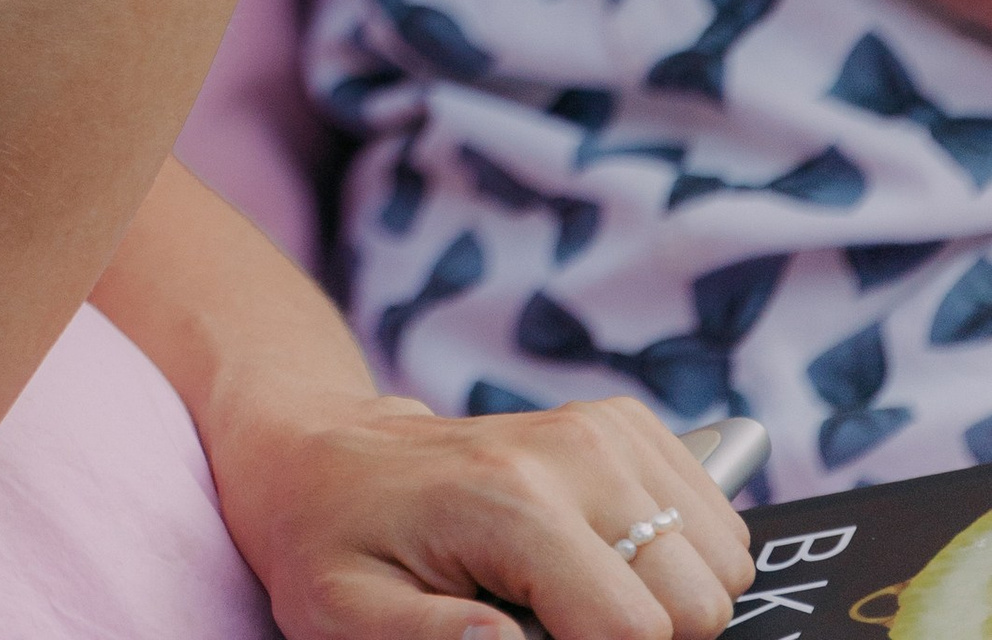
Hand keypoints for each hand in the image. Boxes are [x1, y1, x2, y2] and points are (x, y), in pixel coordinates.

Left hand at [217, 387, 751, 639]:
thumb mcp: (349, 613)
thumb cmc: (333, 543)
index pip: (639, 631)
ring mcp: (604, 429)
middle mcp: (573, 451)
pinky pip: (716, 516)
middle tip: (561, 629)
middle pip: (696, 600)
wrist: (320, 452)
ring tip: (578, 600)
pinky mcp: (622, 423)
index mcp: (511, 502)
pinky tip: (608, 562)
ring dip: (668, 602)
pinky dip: (683, 557)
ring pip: (722, 560)